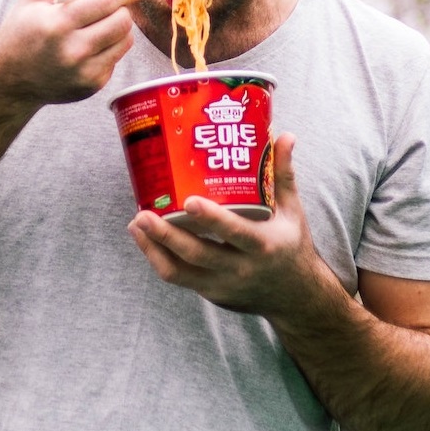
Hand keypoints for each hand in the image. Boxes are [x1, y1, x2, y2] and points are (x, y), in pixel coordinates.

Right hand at [0, 0, 147, 105]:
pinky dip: (108, 48)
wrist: (8, 79)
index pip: (107, 1)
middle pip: (123, 21)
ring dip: (117, 29)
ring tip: (95, 26)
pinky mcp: (92, 86)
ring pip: (125, 41)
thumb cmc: (21, 30)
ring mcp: (85, 72)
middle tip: (107, 7)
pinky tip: (87, 47)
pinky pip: (116, 58)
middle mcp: (74, 50)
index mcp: (58, 23)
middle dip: (120, 8)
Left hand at [127, 133, 330, 315]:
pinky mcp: (209, 292)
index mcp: (263, 244)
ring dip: (154, 247)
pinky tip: (143, 238)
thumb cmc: (290, 243)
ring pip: (180, 272)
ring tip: (135, 223)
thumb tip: (284, 135)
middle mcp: (241, 268)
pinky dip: (157, 258)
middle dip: (166, 235)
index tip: (188, 202)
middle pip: (198, 254)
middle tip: (143, 213)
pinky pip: (178, 278)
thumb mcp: (292, 211)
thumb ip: (283, 173)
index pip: (235, 233)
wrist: (293, 295)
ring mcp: (222, 284)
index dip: (212, 219)